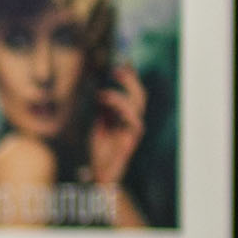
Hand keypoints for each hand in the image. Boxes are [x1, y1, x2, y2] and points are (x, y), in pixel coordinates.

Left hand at [84, 64, 145, 194]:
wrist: (101, 176)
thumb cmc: (100, 152)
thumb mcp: (98, 126)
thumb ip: (102, 111)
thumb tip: (100, 92)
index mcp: (125, 116)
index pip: (132, 92)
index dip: (131, 76)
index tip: (124, 61)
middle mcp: (132, 121)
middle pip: (140, 94)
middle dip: (130, 79)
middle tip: (116, 69)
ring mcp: (134, 130)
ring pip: (138, 104)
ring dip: (121, 93)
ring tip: (102, 93)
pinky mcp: (132, 139)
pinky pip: (134, 120)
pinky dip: (121, 108)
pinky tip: (105, 102)